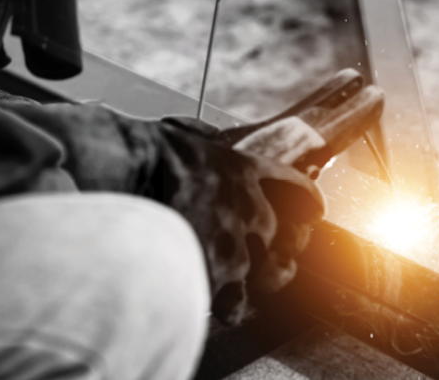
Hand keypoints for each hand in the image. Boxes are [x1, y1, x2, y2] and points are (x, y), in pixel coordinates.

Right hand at [157, 119, 324, 324]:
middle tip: (271, 259)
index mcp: (242, 171)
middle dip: (276, 248)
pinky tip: (210, 302)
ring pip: (263, 274)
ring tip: (239, 290)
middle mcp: (248, 209)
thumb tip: (200, 133)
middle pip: (278, 236)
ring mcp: (235, 245)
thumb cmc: (143, 155)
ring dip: (252, 280)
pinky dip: (223, 305)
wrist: (125, 180)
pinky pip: (232, 302)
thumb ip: (201, 139)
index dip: (307, 199)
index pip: (293, 185)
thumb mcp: (182, 135)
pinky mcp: (216, 277)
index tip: (313, 209)